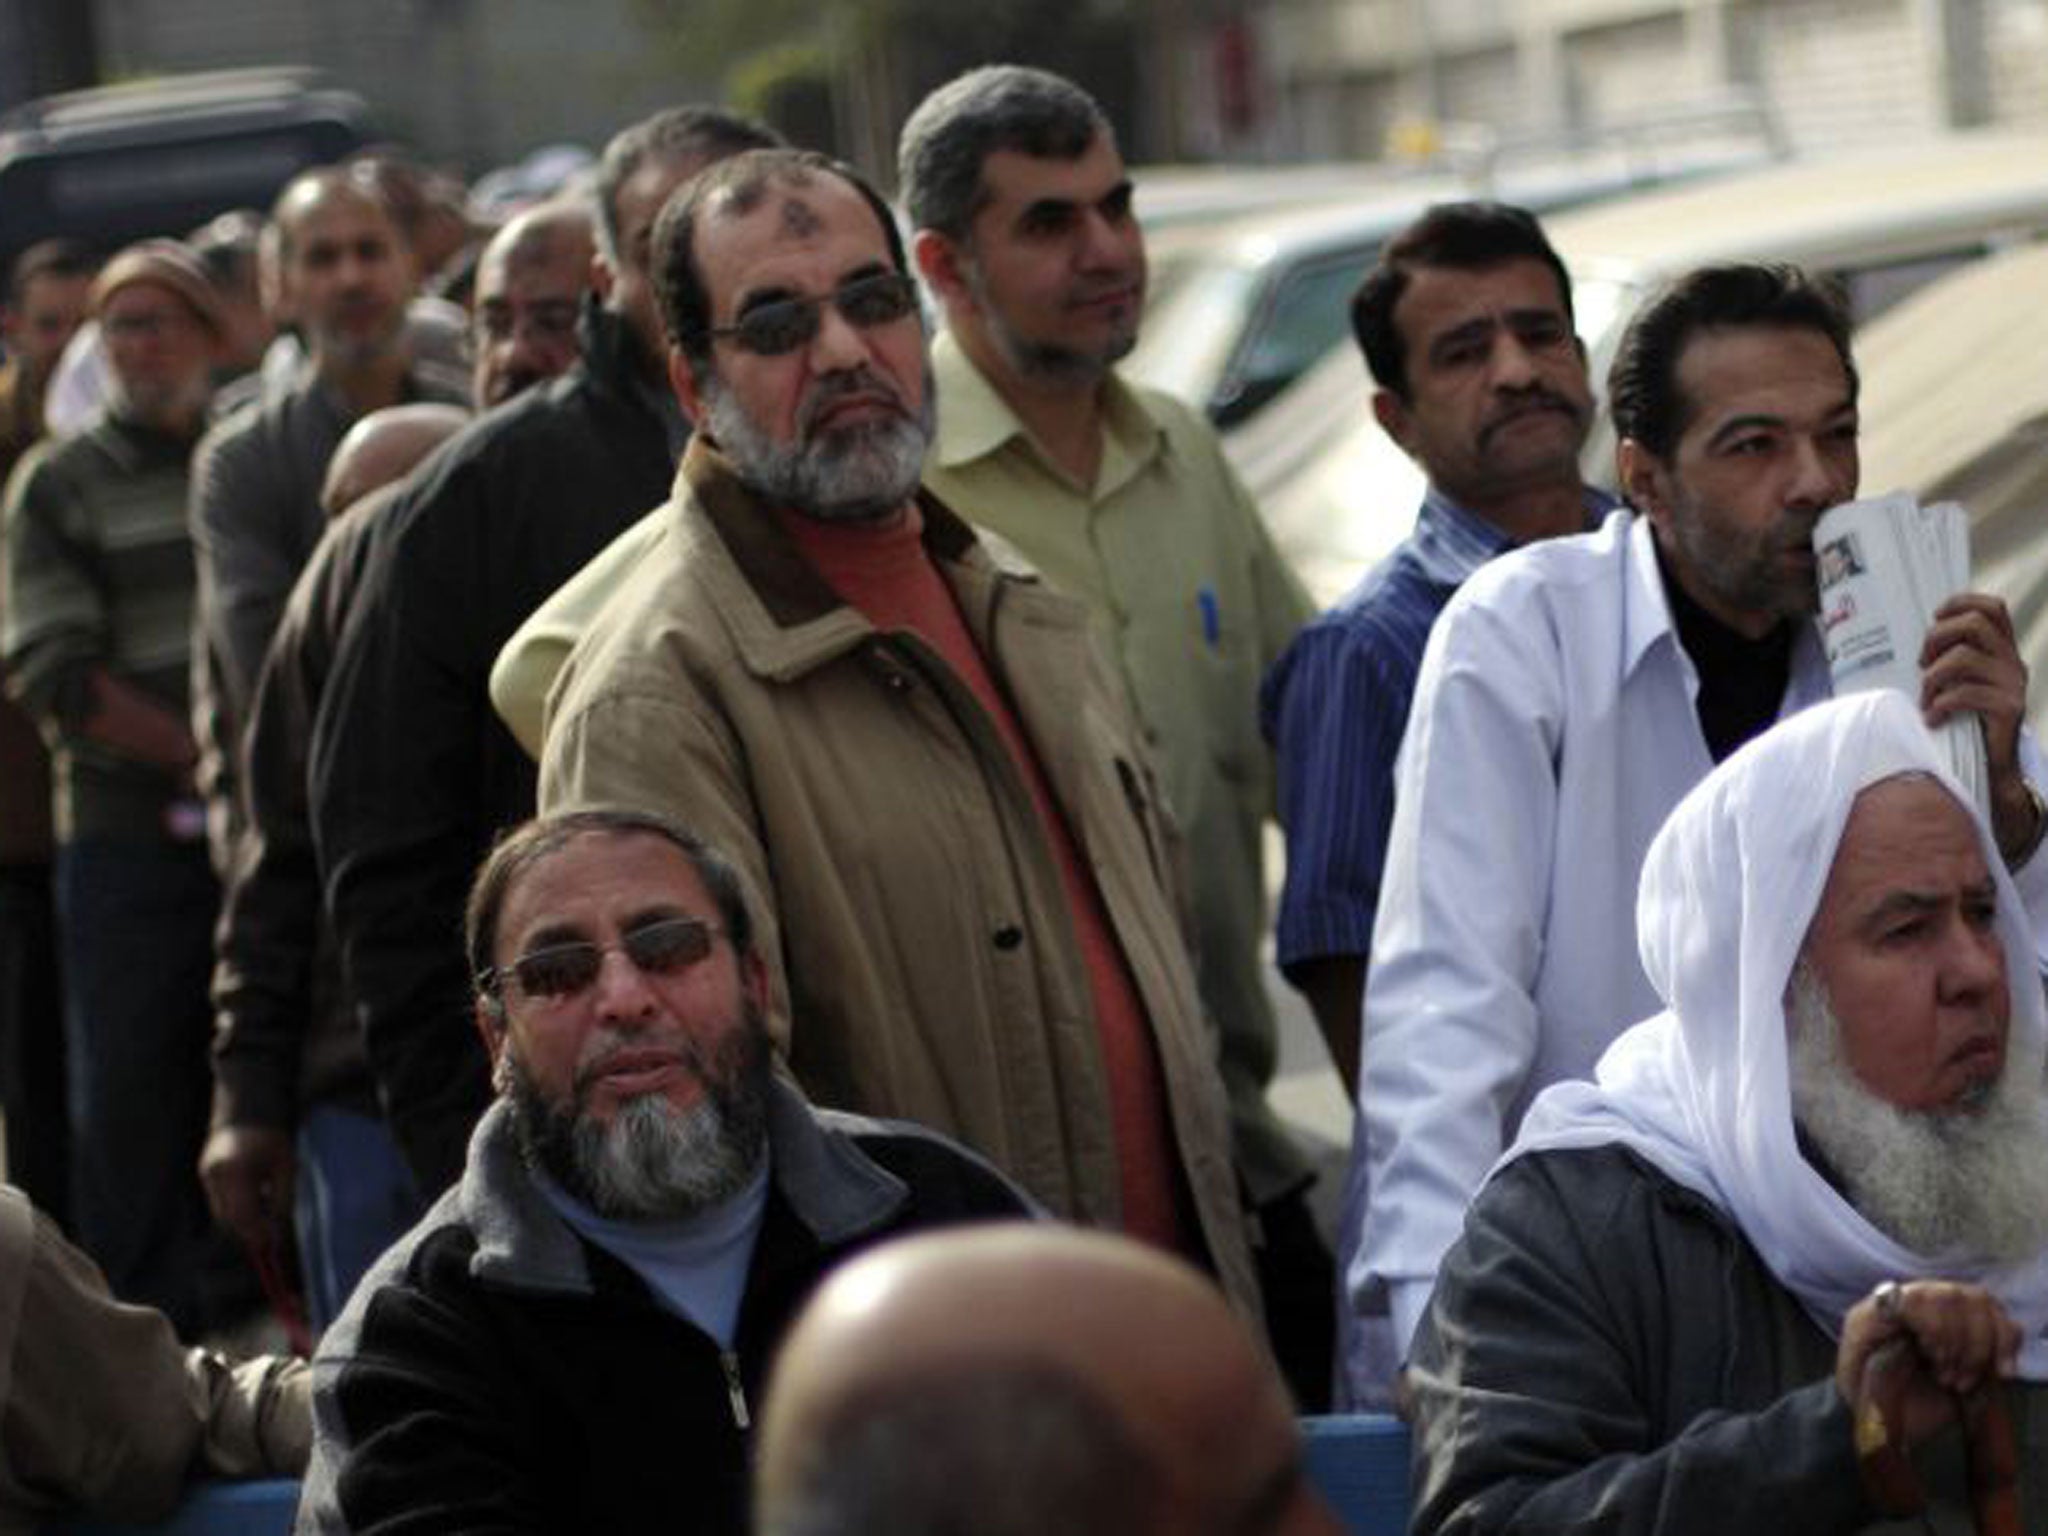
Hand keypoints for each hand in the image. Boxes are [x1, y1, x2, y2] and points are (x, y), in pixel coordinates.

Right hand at [199, 1124, 296, 1249]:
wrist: (246, 1105)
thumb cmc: (271, 1134)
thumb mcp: (286, 1166)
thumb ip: (282, 1198)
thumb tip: (278, 1228)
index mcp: (235, 1172)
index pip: (243, 1216)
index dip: (258, 1234)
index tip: (274, 1244)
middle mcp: (214, 1176)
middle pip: (228, 1219)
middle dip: (249, 1232)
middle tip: (272, 1237)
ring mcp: (206, 1175)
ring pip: (221, 1213)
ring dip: (242, 1222)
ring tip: (266, 1217)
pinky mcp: (204, 1173)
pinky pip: (219, 1201)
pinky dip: (235, 1208)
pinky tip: (255, 1201)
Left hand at [1836, 1280, 2020, 1449]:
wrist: (1883, 1419)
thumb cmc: (1865, 1393)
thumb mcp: (1854, 1367)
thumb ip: (1869, 1339)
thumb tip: (1896, 1317)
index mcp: (1885, 1308)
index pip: (1918, 1295)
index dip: (1933, 1324)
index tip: (1930, 1355)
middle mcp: (1918, 1302)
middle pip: (1955, 1296)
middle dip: (1957, 1341)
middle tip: (1944, 1377)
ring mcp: (1948, 1316)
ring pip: (1981, 1304)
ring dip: (1980, 1347)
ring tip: (1960, 1381)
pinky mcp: (1976, 1336)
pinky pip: (2004, 1324)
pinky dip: (2008, 1347)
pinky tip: (2000, 1373)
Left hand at [1920, 593, 2032, 853]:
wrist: (1991, 768)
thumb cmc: (1963, 722)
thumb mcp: (1958, 683)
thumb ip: (1949, 659)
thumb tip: (1916, 644)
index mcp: (2002, 651)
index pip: (1993, 607)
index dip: (1962, 603)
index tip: (1934, 618)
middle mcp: (2013, 662)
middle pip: (1974, 625)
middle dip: (1936, 639)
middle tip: (1921, 666)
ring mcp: (2014, 685)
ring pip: (1963, 658)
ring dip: (1932, 678)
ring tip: (1925, 699)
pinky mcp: (2009, 709)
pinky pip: (1965, 693)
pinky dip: (1940, 705)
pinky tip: (1932, 719)